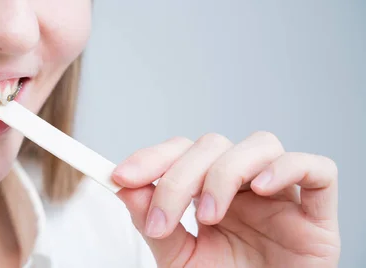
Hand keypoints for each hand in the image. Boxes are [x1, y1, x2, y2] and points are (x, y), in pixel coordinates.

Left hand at [114, 132, 339, 267]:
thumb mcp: (179, 260)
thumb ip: (154, 225)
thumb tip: (127, 189)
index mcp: (211, 192)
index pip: (182, 153)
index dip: (151, 158)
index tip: (120, 177)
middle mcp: (245, 187)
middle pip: (213, 145)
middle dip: (180, 177)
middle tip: (162, 219)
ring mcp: (282, 196)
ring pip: (260, 144)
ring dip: (225, 173)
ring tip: (210, 216)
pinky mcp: (317, 213)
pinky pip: (317, 169)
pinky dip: (287, 168)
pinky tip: (260, 189)